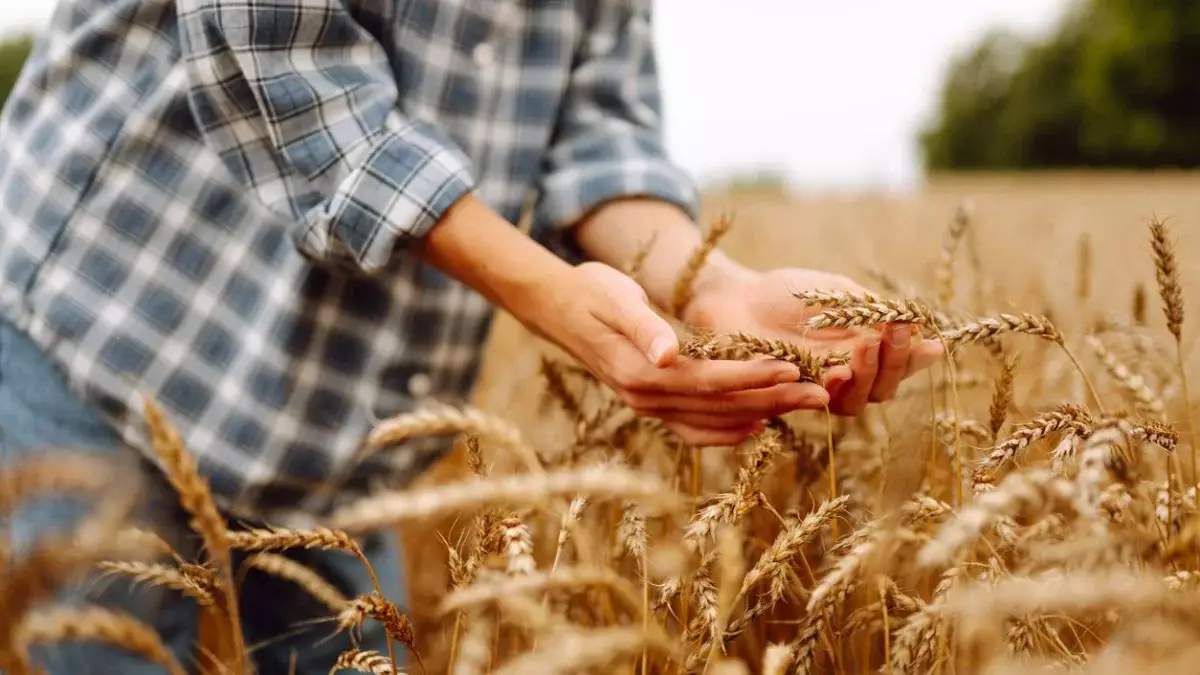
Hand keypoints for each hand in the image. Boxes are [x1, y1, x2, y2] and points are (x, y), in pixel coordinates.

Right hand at [523, 262, 832, 445]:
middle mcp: (646, 399)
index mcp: (641, 373)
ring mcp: (649, 408)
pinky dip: (731, 429)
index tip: (793, 368)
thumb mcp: (615, 298)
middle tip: (823, 393)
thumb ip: (644, 326)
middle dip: (774, 400)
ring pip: (715, 422)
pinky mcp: (653, 406)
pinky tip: (760, 421)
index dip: (753, 376)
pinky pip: (697, 429)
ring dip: (764, 413)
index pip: (709, 380)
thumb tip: (669, 353)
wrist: (560, 309)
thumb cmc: (592, 292)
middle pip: (721, 407)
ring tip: (807, 404)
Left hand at [683, 267, 943, 415]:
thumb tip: (913, 323)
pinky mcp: (785, 398)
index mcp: (861, 352)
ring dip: (865, 379)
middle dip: (893, 365)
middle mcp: (843, 376)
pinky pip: (813, 404)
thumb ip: (870, 309)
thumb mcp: (837, 292)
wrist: (735, 296)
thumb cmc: (786, 292)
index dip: (915, 360)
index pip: (897, 366)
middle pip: (882, 390)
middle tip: (888, 336)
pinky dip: (830, 391)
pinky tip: (836, 372)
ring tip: (863, 349)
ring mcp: (815, 389)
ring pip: (853, 403)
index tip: (929, 343)